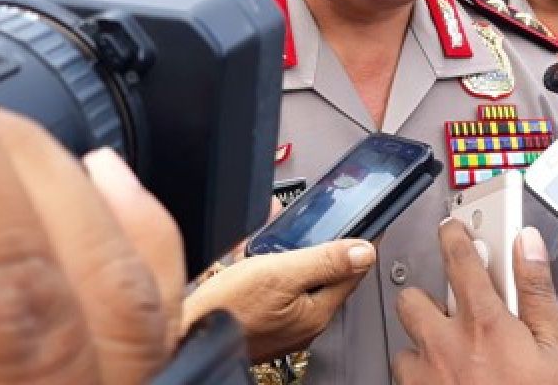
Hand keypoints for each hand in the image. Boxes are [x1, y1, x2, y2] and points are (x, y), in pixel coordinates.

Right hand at [182, 239, 374, 360]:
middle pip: (327, 276)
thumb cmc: (228, 309)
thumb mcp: (279, 273)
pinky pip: (278, 287)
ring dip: (297, 254)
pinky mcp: (263, 321)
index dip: (362, 244)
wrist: (187, 336)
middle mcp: (305, 323)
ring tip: (285, 232)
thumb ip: (323, 261)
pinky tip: (257, 254)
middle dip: (325, 246)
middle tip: (325, 222)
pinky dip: (274, 266)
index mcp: (317, 312)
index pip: (353, 272)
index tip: (370, 223)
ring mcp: (284, 324)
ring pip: (301, 280)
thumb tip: (364, 252)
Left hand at [392, 221, 557, 384]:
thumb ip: (539, 293)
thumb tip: (528, 244)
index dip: (455, 236)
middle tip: (454, 314)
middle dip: (429, 301)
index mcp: (486, 325)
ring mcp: (426, 378)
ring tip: (455, 360)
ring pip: (406, 344)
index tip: (453, 229)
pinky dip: (422, 378)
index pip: (460, 259)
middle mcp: (446, 346)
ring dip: (424, 346)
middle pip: (413, 300)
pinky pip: (405, 379)